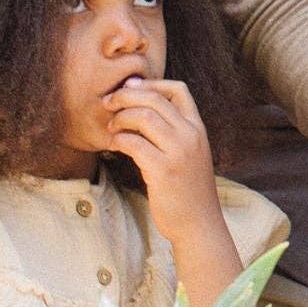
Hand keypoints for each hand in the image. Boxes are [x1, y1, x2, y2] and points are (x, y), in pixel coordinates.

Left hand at [105, 76, 223, 240]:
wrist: (199, 223)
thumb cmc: (188, 189)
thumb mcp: (190, 153)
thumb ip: (175, 132)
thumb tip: (144, 109)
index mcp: (198, 128)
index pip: (178, 90)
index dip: (151, 83)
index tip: (130, 88)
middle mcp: (191, 135)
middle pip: (155, 99)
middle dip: (126, 95)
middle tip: (108, 102)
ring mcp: (178, 152)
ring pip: (144, 117)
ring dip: (121, 117)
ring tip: (112, 126)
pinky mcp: (163, 170)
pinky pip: (134, 143)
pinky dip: (119, 139)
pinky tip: (114, 145)